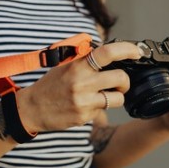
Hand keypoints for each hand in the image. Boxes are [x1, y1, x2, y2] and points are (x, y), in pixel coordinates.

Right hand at [16, 42, 142, 132]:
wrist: (31, 108)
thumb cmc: (50, 85)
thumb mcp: (65, 66)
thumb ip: (85, 61)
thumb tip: (109, 54)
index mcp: (77, 66)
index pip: (107, 53)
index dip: (127, 50)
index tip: (137, 52)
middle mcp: (81, 82)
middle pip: (121, 78)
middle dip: (125, 82)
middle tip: (119, 84)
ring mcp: (83, 101)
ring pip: (117, 99)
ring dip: (116, 97)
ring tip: (105, 97)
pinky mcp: (83, 116)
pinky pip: (103, 112)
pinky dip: (99, 109)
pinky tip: (86, 107)